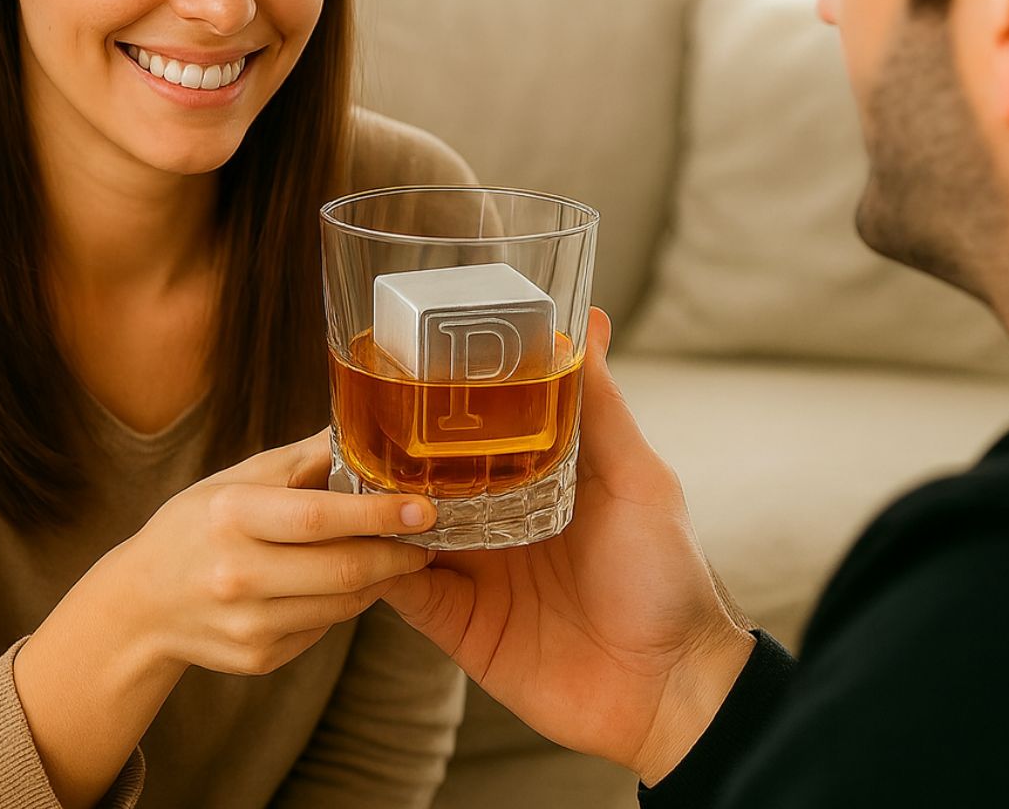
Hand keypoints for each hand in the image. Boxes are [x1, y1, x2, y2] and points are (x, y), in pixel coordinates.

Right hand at [117, 428, 436, 677]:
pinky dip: (344, 603)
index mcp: (232, 515)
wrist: (141, 604)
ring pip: (344, 604)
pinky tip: (341, 583)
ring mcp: (248, 623)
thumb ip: (304, 457)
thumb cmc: (198, 525)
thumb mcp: (238, 479)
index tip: (423, 508)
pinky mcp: (258, 657)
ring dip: (380, 579)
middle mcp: (238, 573)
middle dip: (399, 554)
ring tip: (396, 556)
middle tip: (427, 537)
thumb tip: (363, 428)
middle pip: (343, 569)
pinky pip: (324, 626)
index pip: (319, 517)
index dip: (378, 515)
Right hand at [384, 309, 754, 784]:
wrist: (671, 689)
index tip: (398, 366)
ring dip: (372, 509)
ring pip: (400, 530)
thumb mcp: (637, 477)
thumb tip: (589, 321)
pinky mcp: (457, 623)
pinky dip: (375, 567)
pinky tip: (356, 540)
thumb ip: (599, 407)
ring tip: (337, 474)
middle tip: (350, 420)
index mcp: (533, 481)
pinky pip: (401, 592)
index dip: (434, 405)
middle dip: (388, 455)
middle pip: (424, 480)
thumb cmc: (666, 575)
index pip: (469, 434)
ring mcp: (473, 573)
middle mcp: (495, 521)